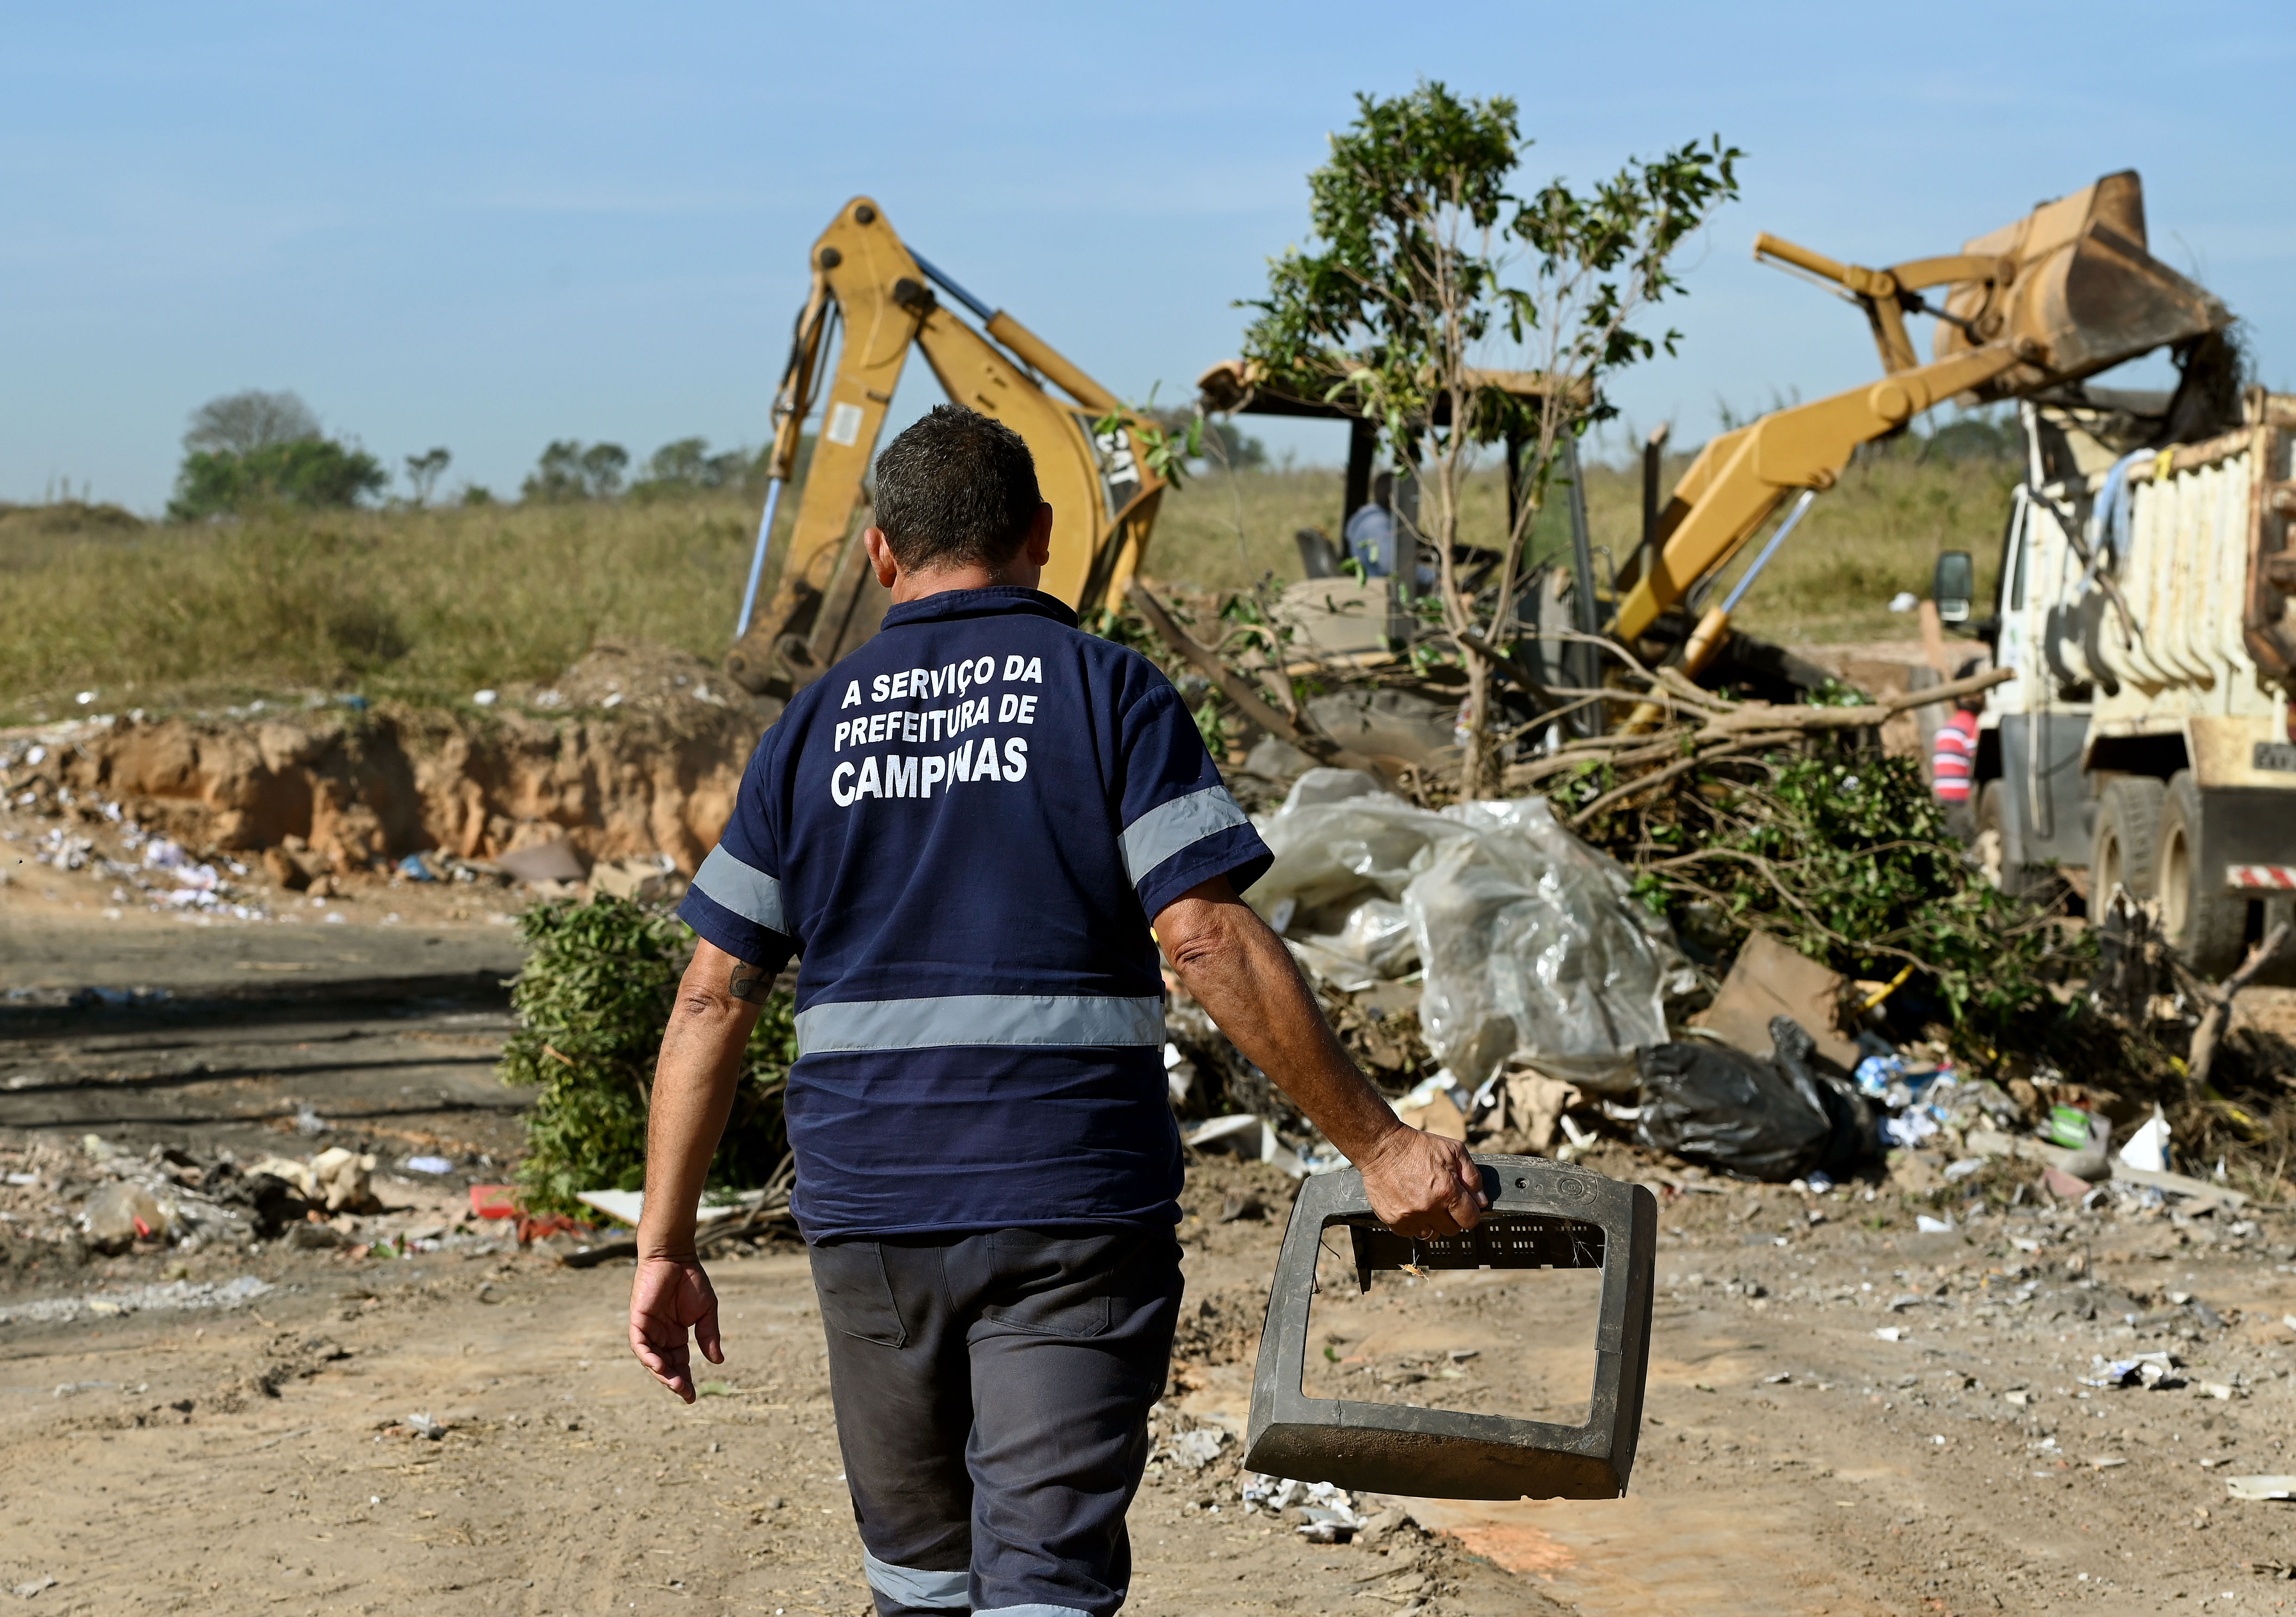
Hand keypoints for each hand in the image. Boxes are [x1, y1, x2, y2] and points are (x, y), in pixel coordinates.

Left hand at [629, 1255, 722, 1402]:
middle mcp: (659, 1336)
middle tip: (687, 1394)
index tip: (693, 1397)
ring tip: (676, 1385)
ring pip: (651, 1359)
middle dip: (675, 1382)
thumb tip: (718, 1362)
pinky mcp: (638, 1320)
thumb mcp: (706, 1311)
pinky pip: (639, 1345)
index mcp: (675, 1335)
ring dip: (662, 1374)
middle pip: (665, 1366)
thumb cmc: (691, 1279)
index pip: (679, 1364)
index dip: (685, 1380)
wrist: (675, 1255)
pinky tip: (659, 1367)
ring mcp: (647, 1329)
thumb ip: (709, 1335)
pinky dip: (648, 1357)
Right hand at [1357, 1126, 1485, 1238]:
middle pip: (1452, 1230)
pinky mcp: (1393, 1221)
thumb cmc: (1417, 1146)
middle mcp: (1429, 1208)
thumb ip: (1473, 1176)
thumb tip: (1481, 1201)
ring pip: (1432, 1235)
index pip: (1470, 1220)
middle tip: (1443, 1201)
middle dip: (1452, 1217)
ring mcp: (1409, 1217)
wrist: (1380, 1147)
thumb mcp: (1454, 1150)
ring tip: (1427, 1204)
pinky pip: (1411, 1234)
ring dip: (1433, 1224)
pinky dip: (1414, 1224)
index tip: (1464, 1206)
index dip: (1470, 1212)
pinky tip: (1412, 1207)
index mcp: (1447, 1191)